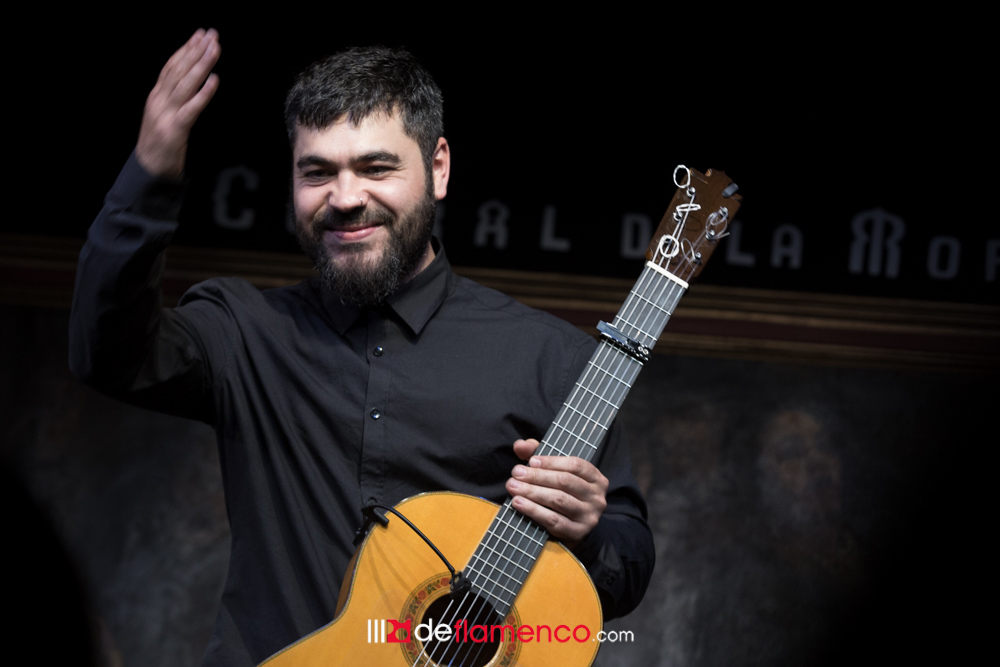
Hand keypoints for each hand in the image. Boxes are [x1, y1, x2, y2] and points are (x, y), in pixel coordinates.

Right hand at [136, 28, 220, 178]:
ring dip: (201, 64)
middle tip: (212, 34)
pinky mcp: (175, 130)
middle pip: (179, 70)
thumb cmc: (160, 144)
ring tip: (215, 48)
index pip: (171, 66)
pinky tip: (214, 80)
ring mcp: (166, 114)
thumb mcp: (163, 115)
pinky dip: (204, 94)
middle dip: (196, 50)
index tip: (200, 34)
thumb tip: (190, 80)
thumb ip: (174, 98)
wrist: (148, 170)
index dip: (186, 49)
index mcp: (156, 96)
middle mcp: (159, 100)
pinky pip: (191, 109)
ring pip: (185, 84)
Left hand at [506, 438, 608, 548]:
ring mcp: (589, 516)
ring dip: (532, 492)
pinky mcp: (577, 533)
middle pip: (565, 481)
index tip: (531, 461)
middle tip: (516, 474)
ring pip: (558, 500)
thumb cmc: (561, 494)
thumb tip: (520, 445)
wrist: (571, 530)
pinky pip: (553, 520)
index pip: (575, 465)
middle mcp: (597, 497)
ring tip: (513, 487)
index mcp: (596, 478)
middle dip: (537, 476)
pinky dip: (534, 510)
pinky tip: (518, 503)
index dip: (552, 462)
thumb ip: (537, 455)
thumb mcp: (554, 472)